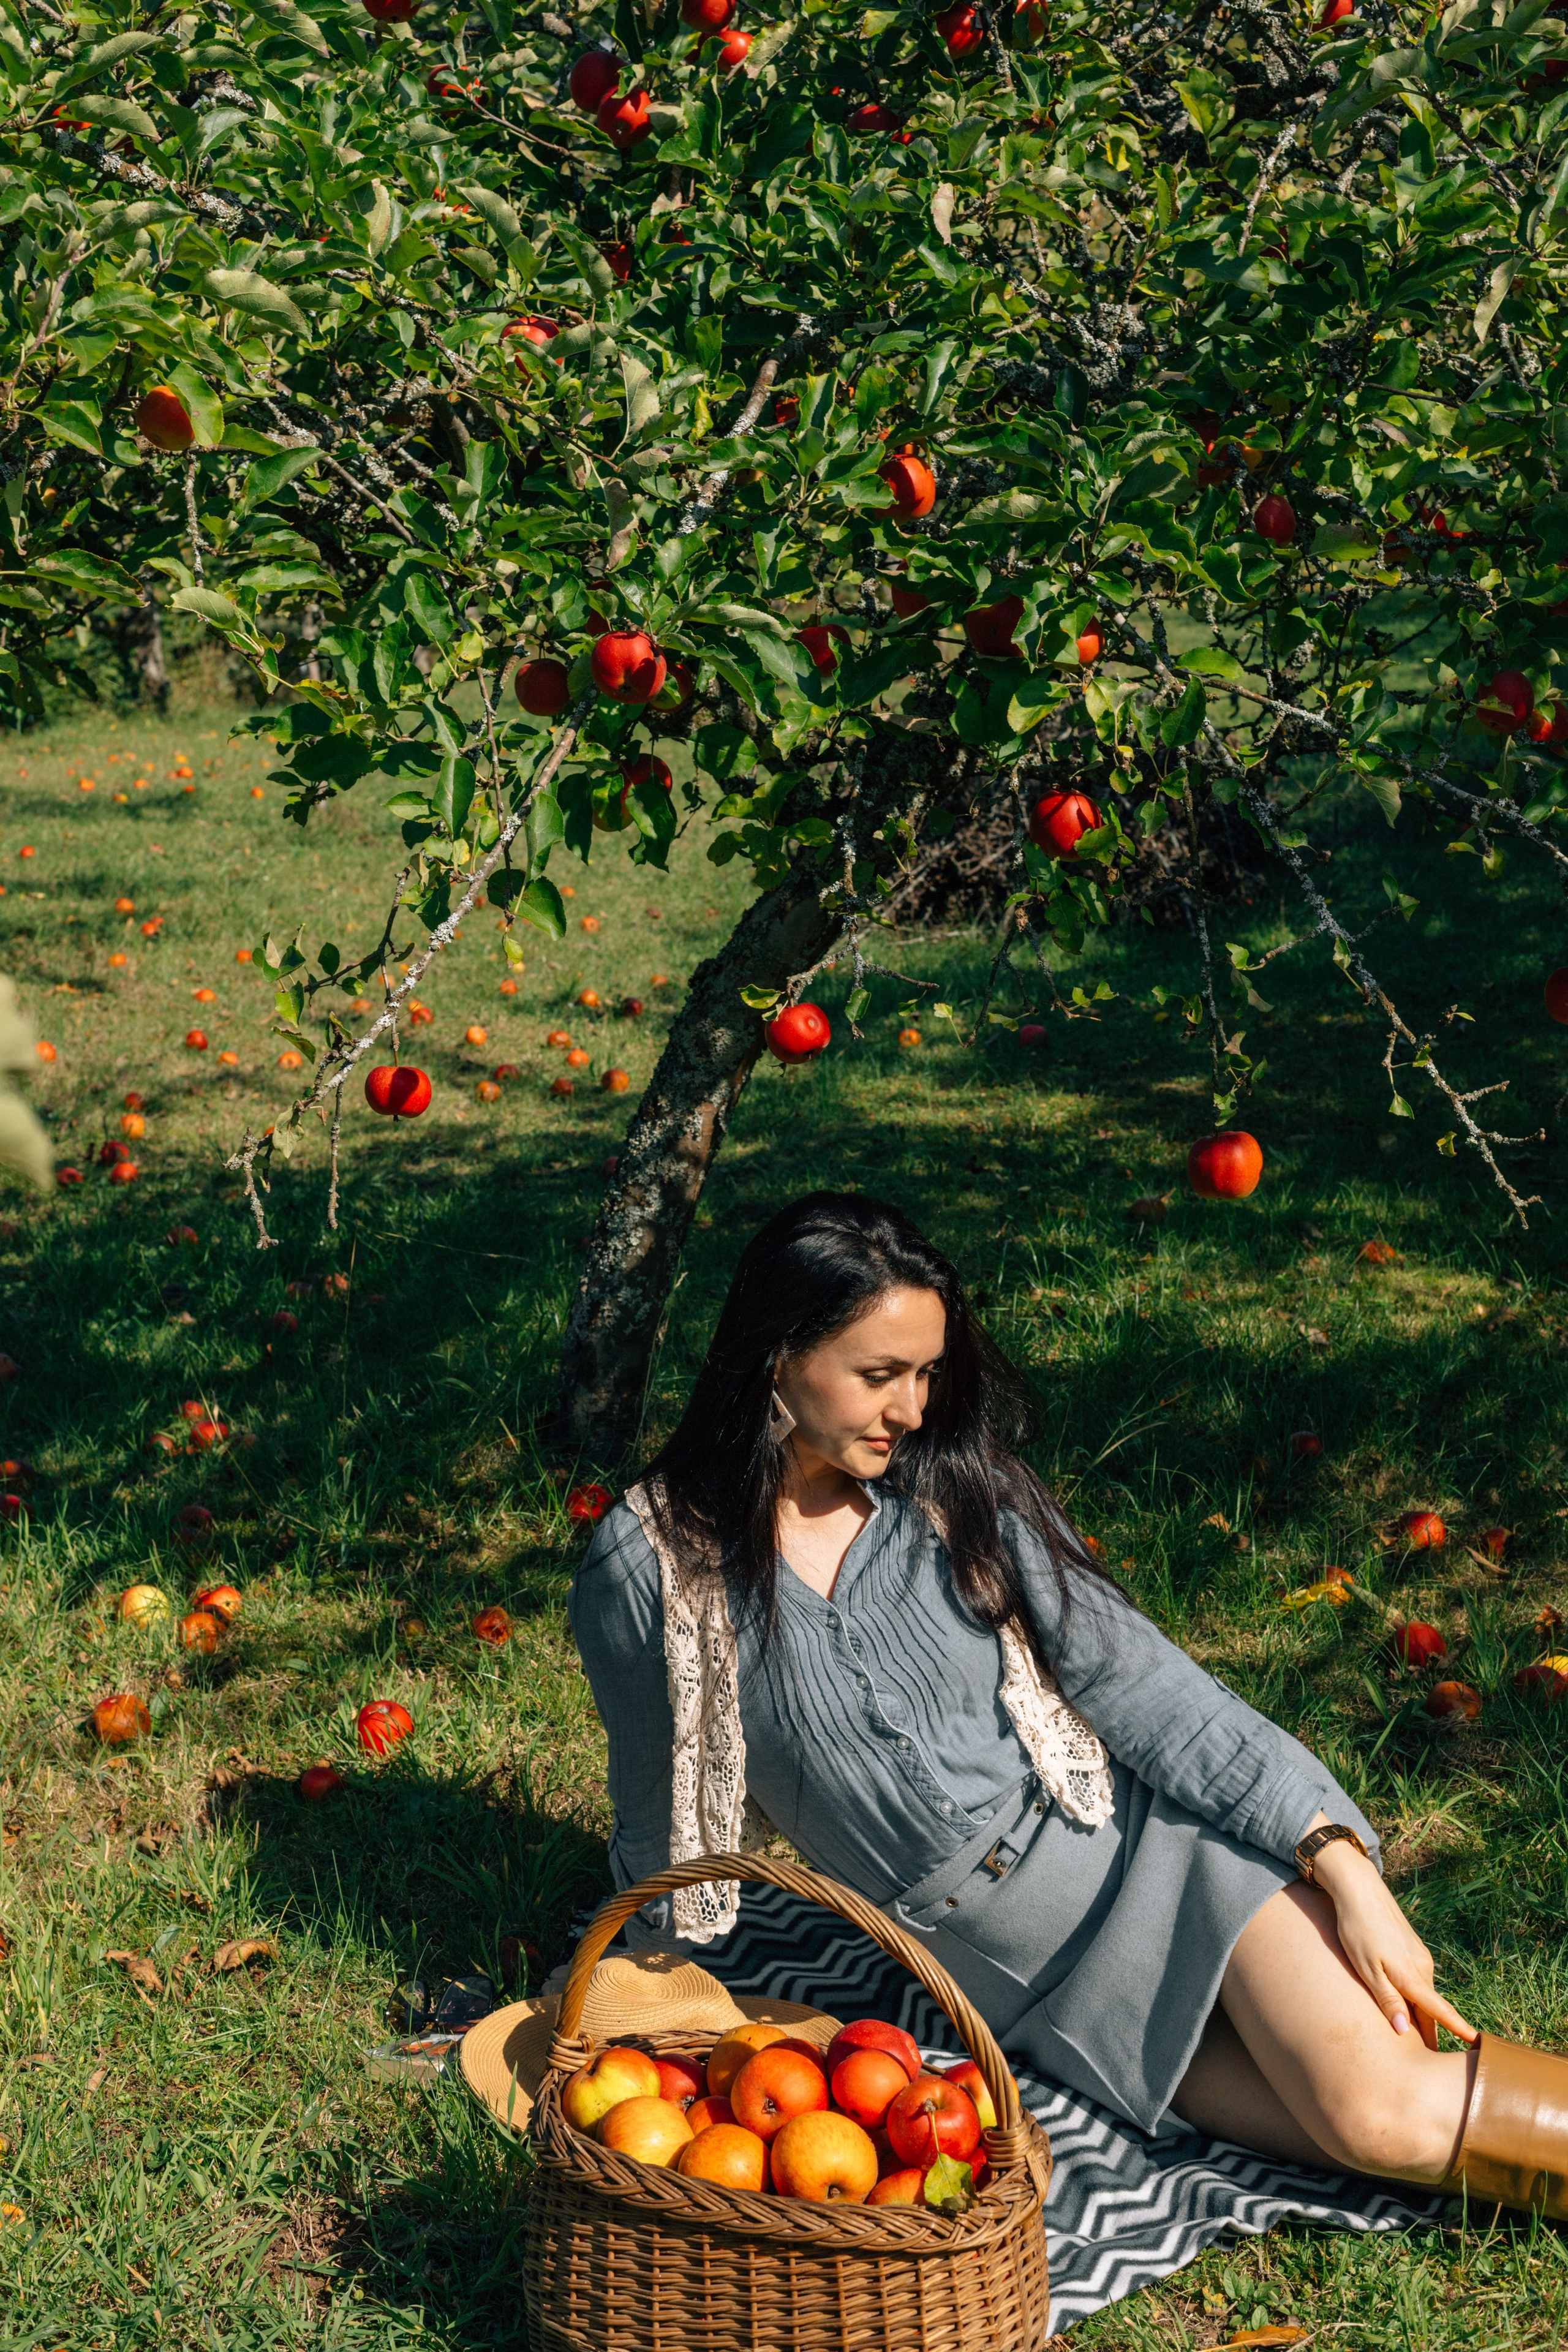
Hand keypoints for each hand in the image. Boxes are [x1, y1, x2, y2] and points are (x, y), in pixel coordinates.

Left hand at [1311, 1838, 1476, 2049]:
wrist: (1359, 1890)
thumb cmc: (1357, 1930)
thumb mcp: (1367, 1969)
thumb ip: (1387, 2000)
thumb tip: (1405, 2032)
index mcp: (1411, 1975)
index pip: (1439, 2010)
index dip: (1456, 2029)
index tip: (1475, 2044)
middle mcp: (1422, 1967)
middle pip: (1430, 2009)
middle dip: (1433, 2034)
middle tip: (1430, 2062)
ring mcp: (1419, 1957)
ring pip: (1423, 1995)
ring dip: (1422, 2016)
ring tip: (1419, 2042)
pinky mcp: (1412, 1949)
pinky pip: (1418, 1981)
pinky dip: (1416, 1997)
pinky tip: (1407, 2005)